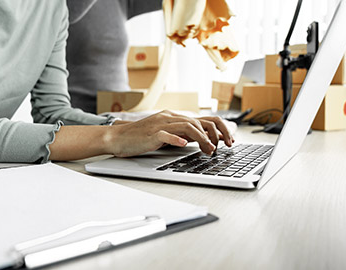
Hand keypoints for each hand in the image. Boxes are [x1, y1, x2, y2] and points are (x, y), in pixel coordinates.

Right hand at [107, 110, 233, 157]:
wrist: (118, 138)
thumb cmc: (141, 138)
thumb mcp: (166, 134)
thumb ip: (183, 134)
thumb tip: (203, 140)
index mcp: (174, 117)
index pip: (203, 119)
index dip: (219, 129)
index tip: (228, 141)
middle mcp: (170, 117)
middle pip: (200, 122)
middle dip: (215, 135)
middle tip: (222, 148)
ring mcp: (160, 124)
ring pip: (188, 126)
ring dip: (202, 139)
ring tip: (209, 150)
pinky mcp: (151, 133)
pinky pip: (166, 134)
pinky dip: (177, 139)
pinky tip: (183, 145)